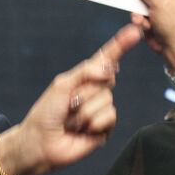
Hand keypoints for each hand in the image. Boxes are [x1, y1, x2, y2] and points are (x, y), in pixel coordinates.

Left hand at [0, 24, 141, 174]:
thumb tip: (108, 67)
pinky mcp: (106, 127)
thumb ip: (84, 72)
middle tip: (68, 105)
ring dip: (84, 111)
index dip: (120, 45)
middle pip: (106, 79)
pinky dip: (92, 123)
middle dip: (84, 91)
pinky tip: (82, 130)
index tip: (134, 31)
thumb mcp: (61, 86)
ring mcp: (102, 109)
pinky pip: (109, 116)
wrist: (40, 143)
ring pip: (106, 99)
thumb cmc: (45, 114)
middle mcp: (95, 91)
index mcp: (84, 78)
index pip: (106, 59)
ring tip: (71, 120)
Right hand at [131, 0, 174, 71]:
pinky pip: (136, 13)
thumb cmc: (173, 24)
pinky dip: (138, 19)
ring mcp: (155, 7)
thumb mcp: (160, 3)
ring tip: (141, 18)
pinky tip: (144, 25)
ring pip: (137, 1)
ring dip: (136, 10)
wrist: (172, 47)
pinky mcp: (148, 17)